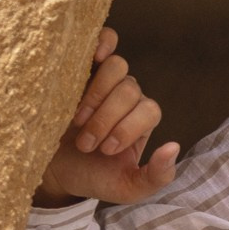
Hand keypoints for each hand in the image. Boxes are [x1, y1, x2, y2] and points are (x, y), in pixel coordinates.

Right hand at [35, 26, 180, 208]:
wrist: (55, 171)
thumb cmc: (92, 177)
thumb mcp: (128, 189)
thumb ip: (156, 176)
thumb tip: (173, 147)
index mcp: (143, 120)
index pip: (149, 110)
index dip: (128, 128)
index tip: (105, 150)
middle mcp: (128, 96)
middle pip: (130, 90)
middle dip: (106, 119)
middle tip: (86, 143)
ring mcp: (104, 79)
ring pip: (117, 66)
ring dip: (97, 94)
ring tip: (77, 120)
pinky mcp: (80, 68)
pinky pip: (103, 40)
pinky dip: (101, 43)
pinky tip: (92, 57)